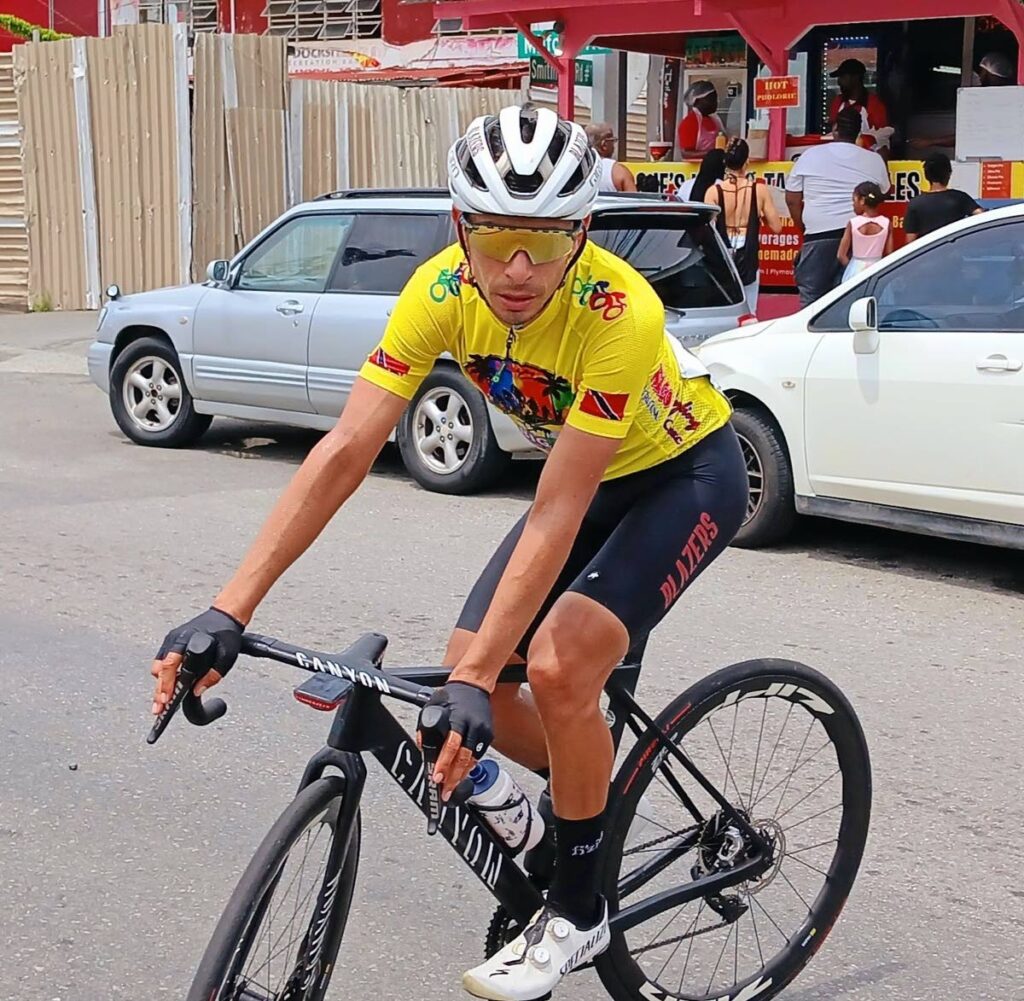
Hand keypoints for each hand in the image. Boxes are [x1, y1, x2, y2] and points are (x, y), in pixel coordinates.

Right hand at [151, 607, 243, 714]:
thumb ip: (214, 674)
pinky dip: (163, 676)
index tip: (165, 699)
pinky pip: (163, 662)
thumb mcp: (227, 656)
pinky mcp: (173, 643)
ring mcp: (172, 640)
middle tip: (158, 708)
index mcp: (186, 640)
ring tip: (161, 703)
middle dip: (159, 691)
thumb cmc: (227, 634)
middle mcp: (175, 639)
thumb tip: (198, 691)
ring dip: (160, 684)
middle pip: (160, 669)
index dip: (166, 684)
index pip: (170, 665)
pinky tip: (167, 688)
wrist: (225, 615)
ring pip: (158, 667)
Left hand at [418, 681, 492, 801]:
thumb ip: (426, 727)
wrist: (474, 684)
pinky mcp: (488, 735)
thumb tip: (423, 748)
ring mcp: (483, 731)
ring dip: (461, 776)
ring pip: (472, 761)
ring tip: (451, 788)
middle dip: (453, 778)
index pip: (452, 746)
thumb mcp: (432, 706)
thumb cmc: (453, 695)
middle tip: (444, 792)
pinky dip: (468, 767)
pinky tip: (461, 775)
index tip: (437, 777)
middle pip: (464, 759)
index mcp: (459, 718)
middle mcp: (473, 726)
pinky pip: (477, 756)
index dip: (444, 763)